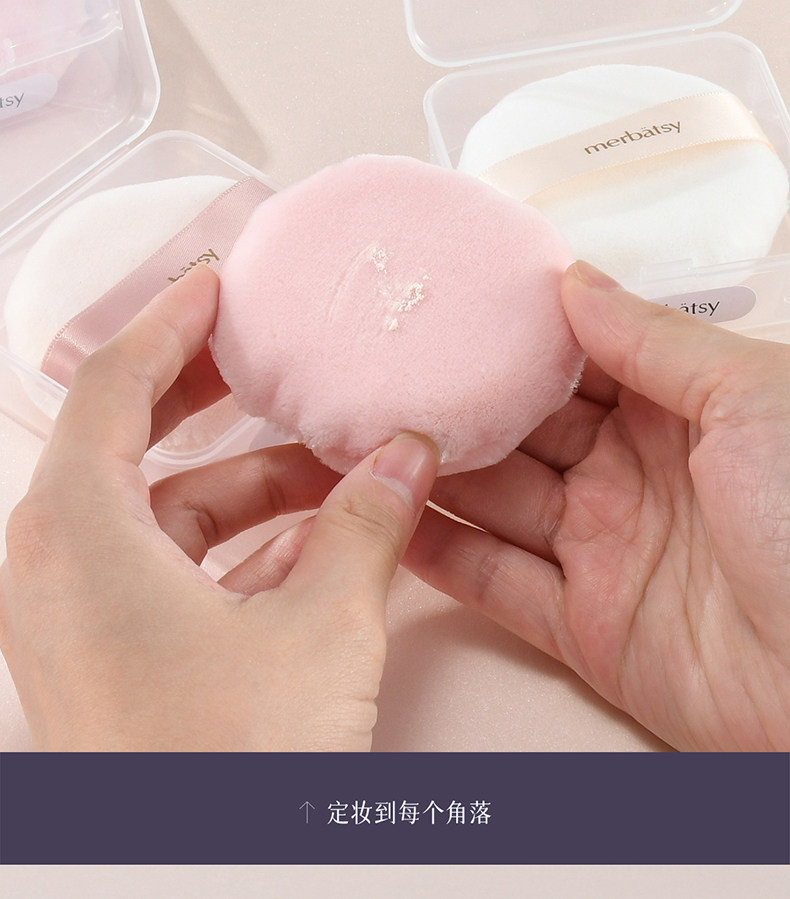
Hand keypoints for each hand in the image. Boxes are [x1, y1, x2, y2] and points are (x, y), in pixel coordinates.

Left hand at [0, 266, 438, 750]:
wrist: (198, 894)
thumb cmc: (225, 777)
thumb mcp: (318, 631)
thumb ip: (365, 528)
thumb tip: (405, 456)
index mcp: (76, 535)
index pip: (111, 385)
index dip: (170, 323)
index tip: (218, 284)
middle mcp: (59, 569)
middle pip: (132, 444)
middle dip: (215, 402)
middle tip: (274, 363)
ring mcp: (83, 620)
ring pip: (167, 516)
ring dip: (253, 489)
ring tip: (337, 470)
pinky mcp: (116, 661)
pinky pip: (176, 573)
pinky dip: (241, 548)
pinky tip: (318, 542)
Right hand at [406, 260, 789, 750]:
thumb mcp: (753, 396)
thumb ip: (654, 341)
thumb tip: (576, 284)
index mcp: (678, 418)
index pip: (575, 367)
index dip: (515, 343)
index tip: (451, 315)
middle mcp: (633, 481)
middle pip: (522, 435)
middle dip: (459, 407)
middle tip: (389, 377)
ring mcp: (603, 554)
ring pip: (497, 504)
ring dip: (435, 475)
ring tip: (367, 438)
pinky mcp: (583, 628)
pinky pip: (496, 584)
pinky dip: (442, 556)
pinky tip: (391, 522)